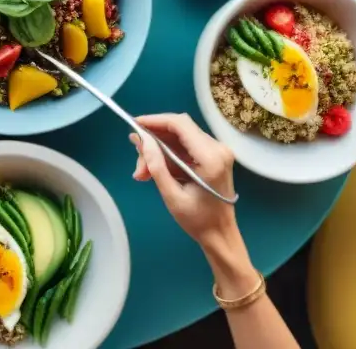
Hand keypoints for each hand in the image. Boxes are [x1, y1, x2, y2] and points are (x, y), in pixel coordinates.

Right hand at [129, 113, 235, 242]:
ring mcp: (218, 151)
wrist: (221, 235)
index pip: (180, 125)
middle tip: (139, 163)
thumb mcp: (172, 196)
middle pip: (179, 128)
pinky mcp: (214, 155)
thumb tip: (141, 140)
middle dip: (154, 140)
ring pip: (181, 136)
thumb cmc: (198, 220)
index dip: (155, 121)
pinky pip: (186, 145)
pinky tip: (156, 169)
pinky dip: (169, 154)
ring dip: (159, 149)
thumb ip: (156, 166)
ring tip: (143, 171)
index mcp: (211, 158)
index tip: (134, 125)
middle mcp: (218, 148)